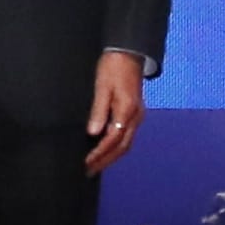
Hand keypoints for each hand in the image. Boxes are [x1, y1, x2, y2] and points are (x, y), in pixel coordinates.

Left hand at [82, 48, 147, 174]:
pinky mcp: (135, 114)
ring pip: (126, 143)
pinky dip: (116, 147)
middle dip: (106, 160)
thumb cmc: (112, 67)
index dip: (99, 153)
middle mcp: (136, 117)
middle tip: (89, 171)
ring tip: (95, 165)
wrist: (129, 53)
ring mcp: (137, 116)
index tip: (86, 162)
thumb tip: (93, 133)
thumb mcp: (102, 86)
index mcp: (127, 110)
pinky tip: (105, 150)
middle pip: (122, 146)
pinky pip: (126, 136)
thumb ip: (98, 110)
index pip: (113, 139)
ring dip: (111, 156)